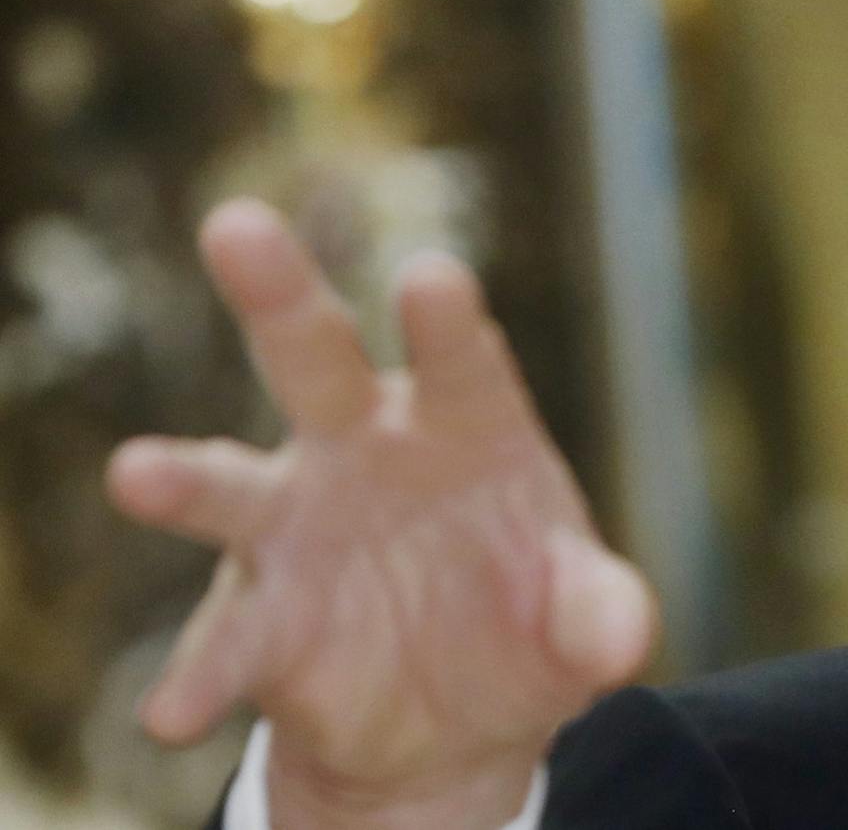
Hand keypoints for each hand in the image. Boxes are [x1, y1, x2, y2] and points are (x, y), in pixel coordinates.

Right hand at [107, 199, 655, 826]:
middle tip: (237, 224)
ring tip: (137, 473)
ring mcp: (299, 530)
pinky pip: (224, 645)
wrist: (461, 714)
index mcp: (467, 424)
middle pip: (318, 358)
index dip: (448, 322)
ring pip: (232, 484)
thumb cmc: (530, 620)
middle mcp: (367, 451)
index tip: (432, 277)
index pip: (464, 361)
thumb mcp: (583, 620)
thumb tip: (620, 637)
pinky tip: (175, 713)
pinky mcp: (262, 621)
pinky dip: (199, 677)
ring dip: (185, 476)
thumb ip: (601, 615)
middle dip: (280, 293)